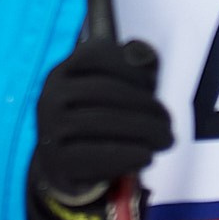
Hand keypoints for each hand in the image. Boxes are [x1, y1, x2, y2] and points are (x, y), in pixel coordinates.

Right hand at [33, 36, 172, 210]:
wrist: (63, 165)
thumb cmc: (95, 122)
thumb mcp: (110, 93)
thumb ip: (132, 70)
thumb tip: (144, 54)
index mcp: (63, 71)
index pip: (95, 54)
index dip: (129, 66)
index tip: (152, 86)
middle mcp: (51, 95)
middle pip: (104, 90)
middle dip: (146, 106)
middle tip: (168, 123)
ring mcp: (50, 128)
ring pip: (101, 122)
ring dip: (143, 131)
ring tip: (164, 140)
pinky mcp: (56, 161)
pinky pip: (94, 156)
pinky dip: (126, 155)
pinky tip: (146, 156)